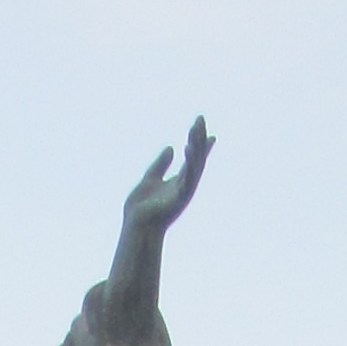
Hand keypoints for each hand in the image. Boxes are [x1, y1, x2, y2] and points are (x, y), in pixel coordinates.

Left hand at [122, 120, 210, 236]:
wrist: (135, 228)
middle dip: (198, 138)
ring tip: (196, 126)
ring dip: (196, 145)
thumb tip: (171, 148)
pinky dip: (190, 162)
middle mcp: (183, 187)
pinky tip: (189, 146)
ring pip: (194, 164)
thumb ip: (160, 164)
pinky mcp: (179, 198)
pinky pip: (187, 176)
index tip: (211, 133)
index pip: (191, 160)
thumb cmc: (140, 210)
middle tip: (200, 117)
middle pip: (195, 158)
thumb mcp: (149, 179)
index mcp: (177, 183)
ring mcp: (183, 192)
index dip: (200, 146)